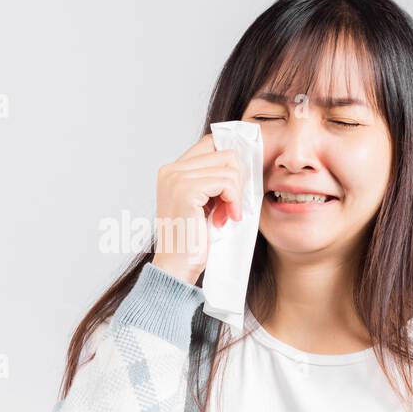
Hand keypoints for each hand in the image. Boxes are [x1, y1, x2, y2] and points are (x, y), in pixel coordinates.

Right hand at [151, 132, 243, 285]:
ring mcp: (177, 178)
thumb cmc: (192, 240)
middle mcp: (171, 170)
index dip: (231, 162)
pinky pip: (227, 182)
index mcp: (172, 170)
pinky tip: (226, 218)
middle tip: (230, 207)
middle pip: (224, 153)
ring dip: (235, 194)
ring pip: (229, 167)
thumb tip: (241, 161)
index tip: (238, 186)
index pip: (211, 144)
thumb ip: (213, 180)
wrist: (177, 267)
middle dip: (236, 181)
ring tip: (226, 216)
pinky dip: (234, 201)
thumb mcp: (205, 203)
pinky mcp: (187, 190)